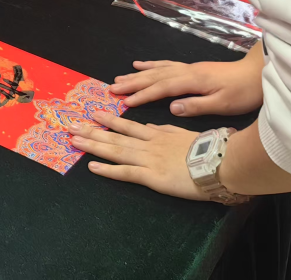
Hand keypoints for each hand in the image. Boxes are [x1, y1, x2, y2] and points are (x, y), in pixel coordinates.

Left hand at [67, 111, 209, 200]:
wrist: (220, 162)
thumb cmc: (208, 150)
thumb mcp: (185, 134)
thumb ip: (167, 130)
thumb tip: (153, 126)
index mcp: (158, 134)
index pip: (128, 126)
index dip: (109, 120)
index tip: (92, 114)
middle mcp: (148, 144)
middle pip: (115, 136)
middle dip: (91, 130)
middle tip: (70, 124)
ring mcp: (148, 159)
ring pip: (115, 150)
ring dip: (93, 145)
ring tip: (73, 140)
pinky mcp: (152, 176)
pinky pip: (126, 172)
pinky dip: (108, 170)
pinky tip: (92, 167)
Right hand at [108, 56, 263, 116]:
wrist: (258, 73)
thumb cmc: (244, 92)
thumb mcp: (223, 104)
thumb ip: (197, 105)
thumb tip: (172, 107)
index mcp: (192, 81)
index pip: (162, 89)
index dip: (142, 95)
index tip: (125, 102)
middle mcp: (187, 72)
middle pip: (154, 77)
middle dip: (132, 83)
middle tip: (112, 88)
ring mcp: (189, 68)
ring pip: (157, 70)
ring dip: (137, 74)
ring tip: (120, 78)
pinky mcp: (193, 68)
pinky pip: (166, 65)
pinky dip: (151, 65)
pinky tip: (142, 65)